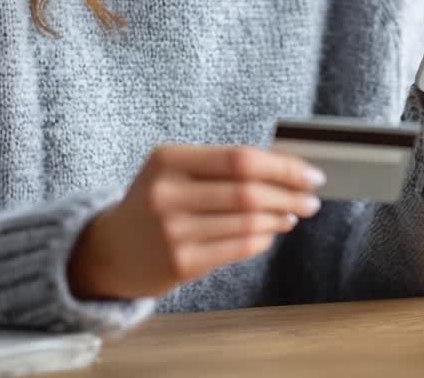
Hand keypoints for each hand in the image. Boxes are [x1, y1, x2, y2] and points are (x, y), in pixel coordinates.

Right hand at [67, 144, 325, 299]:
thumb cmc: (155, 203)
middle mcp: (167, 194)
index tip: (310, 173)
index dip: (282, 166)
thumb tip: (285, 167)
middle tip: (312, 197)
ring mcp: (172, 231)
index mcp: (167, 159)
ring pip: (247, 222)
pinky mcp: (180, 263)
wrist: (111, 250)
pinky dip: (262, 238)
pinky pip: (237, 248)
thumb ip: (221, 166)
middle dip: (289, 194)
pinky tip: (271, 232)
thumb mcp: (174, 172)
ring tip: (295, 214)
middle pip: (247, 192)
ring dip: (281, 217)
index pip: (239, 159)